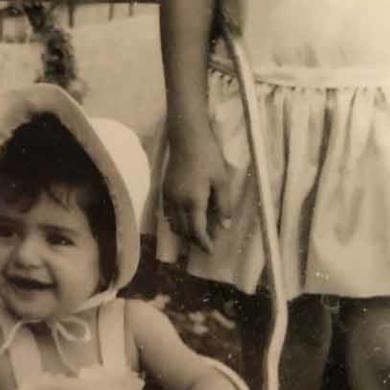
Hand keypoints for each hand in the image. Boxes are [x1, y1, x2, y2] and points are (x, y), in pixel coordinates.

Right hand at [163, 131, 231, 253]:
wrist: (187, 138)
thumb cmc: (208, 157)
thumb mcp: (222, 181)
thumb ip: (223, 205)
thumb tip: (224, 226)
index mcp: (193, 202)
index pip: (196, 231)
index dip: (204, 243)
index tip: (211, 251)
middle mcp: (177, 202)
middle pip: (183, 230)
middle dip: (194, 240)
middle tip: (207, 243)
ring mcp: (168, 196)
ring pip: (173, 223)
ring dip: (184, 231)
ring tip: (197, 232)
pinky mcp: (164, 189)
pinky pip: (168, 213)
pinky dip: (176, 221)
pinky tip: (186, 217)